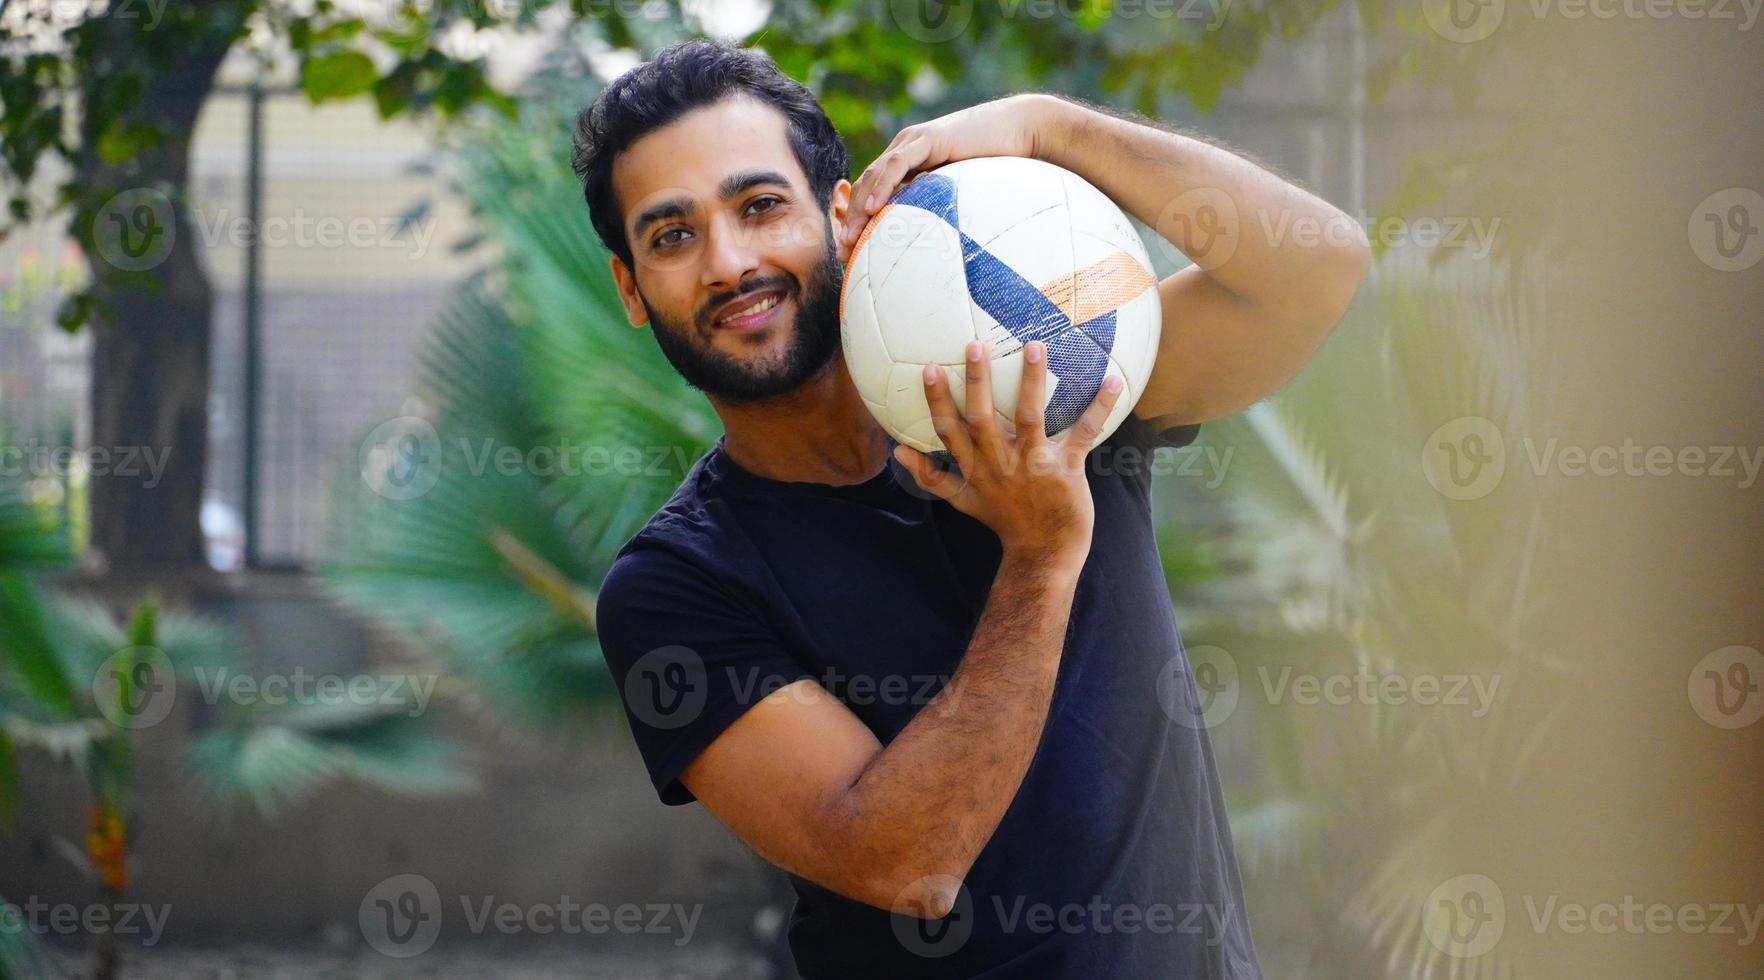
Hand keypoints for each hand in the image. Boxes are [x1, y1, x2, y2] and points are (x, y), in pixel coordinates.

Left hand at [836, 94, 1066, 263]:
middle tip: (841, 253)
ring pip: (874, 177)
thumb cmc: (999, 165)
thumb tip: (940, 255)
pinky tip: (872, 209)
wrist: (1021, 130)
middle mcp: (904, 152)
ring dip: (858, 209)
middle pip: (865, 188)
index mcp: (908, 166)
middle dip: (850, 220)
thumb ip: (944, 213)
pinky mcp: (926, 139)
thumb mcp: (963, 194)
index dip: (857, 222)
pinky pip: (897, 165)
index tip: (849, 254)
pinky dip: (881, 187)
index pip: (872, 194)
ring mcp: (912, 143)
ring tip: (849, 237)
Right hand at [893, 338, 1123, 567]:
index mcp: (975, 468)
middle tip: (974, 345)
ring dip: (1031, 382)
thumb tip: (898, 451)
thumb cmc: (1003, 521)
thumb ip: (930, 475)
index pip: (950, 431)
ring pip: (1028, 417)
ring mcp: (1034, 464)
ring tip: (1033, 346)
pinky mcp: (1066, 468)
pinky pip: (1084, 433)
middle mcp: (1000, 463)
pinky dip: (1099, 407)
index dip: (938, 401)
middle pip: (983, 418)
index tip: (931, 369)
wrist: (1043, 553)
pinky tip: (1113, 381)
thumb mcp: (962, 500)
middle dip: (977, 382)